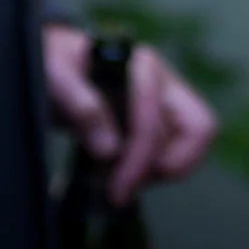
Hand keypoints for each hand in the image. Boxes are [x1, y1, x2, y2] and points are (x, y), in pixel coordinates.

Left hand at [45, 22, 218, 205]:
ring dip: (162, 170)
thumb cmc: (50, 61)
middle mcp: (161, 81)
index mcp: (139, 65)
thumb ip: (78, 103)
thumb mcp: (52, 74)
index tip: (116, 187)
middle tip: (125, 188)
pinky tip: (126, 174)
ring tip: (123, 182)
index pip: (157, 119)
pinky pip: (178, 149)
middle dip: (164, 166)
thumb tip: (109, 150)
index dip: (139, 158)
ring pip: (193, 143)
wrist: (50, 63)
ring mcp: (164, 100)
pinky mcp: (158, 119)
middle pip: (198, 129)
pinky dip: (158, 170)